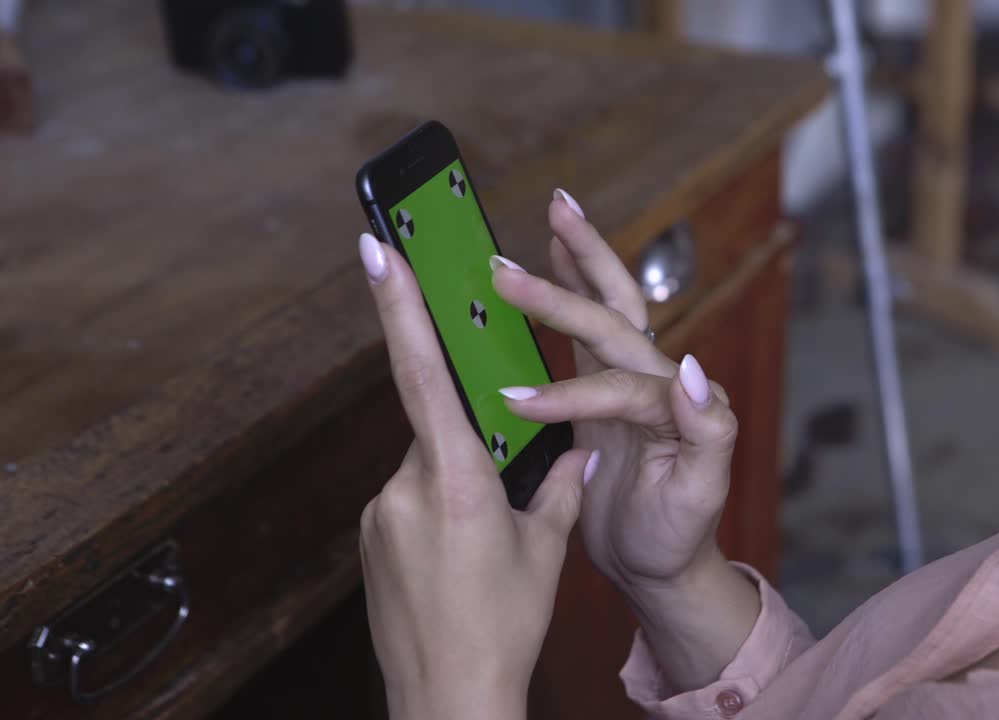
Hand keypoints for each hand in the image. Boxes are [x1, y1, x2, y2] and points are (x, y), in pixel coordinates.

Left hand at [356, 232, 596, 719]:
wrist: (448, 701)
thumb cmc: (505, 627)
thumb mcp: (547, 550)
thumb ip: (560, 487)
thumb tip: (575, 451)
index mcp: (458, 479)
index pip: (421, 371)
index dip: (399, 303)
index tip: (376, 248)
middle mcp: (407, 487)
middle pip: (437, 426)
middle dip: (474, 444)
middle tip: (497, 505)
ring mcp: (381, 515)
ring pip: (426, 466)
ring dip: (457, 486)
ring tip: (482, 552)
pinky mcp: (371, 540)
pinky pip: (408, 499)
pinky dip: (438, 513)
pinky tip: (458, 561)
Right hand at [490, 191, 736, 590]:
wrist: (661, 562)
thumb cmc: (677, 535)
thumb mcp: (700, 494)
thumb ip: (708, 431)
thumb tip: (692, 367)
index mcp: (680, 403)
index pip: (619, 383)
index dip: (568, 393)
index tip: (516, 406)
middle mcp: (659, 380)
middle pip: (614, 318)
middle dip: (563, 290)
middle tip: (507, 268)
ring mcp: (632, 381)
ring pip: (607, 307)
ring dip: (579, 261)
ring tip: (558, 214)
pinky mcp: (606, 391)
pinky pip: (585, 333)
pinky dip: (569, 291)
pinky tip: (552, 263)